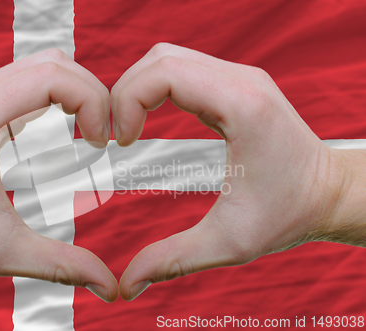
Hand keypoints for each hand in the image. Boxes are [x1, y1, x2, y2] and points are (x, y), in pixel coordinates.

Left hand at [0, 49, 117, 301]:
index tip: (102, 143)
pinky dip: (61, 91)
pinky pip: (33, 75)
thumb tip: (109, 286)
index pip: (54, 77)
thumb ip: (61, 266)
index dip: (93, 103)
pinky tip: (70, 122)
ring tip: (91, 129)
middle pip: (56, 64)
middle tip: (103, 137)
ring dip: (79, 90)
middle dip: (93, 94)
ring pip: (47, 63)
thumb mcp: (5, 253)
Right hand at [111, 43, 359, 300]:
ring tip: (128, 128)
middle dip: (124, 92)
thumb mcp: (228, 242)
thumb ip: (172, 260)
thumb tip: (127, 284)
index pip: (165, 73)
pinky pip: (183, 68)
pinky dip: (155, 87)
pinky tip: (149, 118)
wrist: (328, 194)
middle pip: (160, 59)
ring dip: (138, 87)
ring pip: (169, 58)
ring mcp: (240, 77)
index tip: (121, 142)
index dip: (127, 100)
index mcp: (242, 107)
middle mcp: (242, 81)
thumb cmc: (289, 214)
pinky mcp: (236, 84)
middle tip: (116, 136)